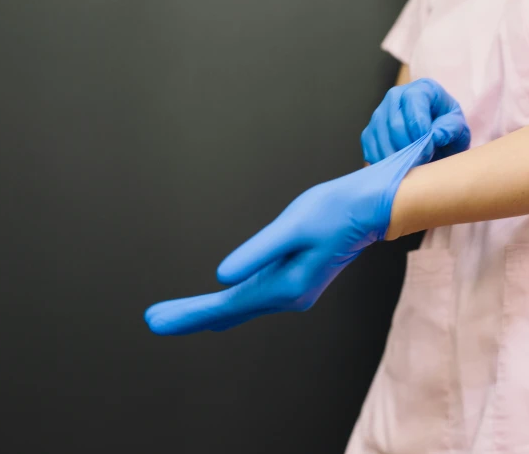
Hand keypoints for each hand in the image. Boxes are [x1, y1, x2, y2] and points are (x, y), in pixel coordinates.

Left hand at [144, 134, 431, 334]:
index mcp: (286, 285)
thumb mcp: (293, 226)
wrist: (372, 209)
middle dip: (192, 315)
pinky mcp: (297, 280)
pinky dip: (231, 302)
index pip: (227, 305)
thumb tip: (222, 276)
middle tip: (155, 320)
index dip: (190, 313)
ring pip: (242, 305)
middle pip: (231, 311)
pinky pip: (255, 296)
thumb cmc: (336, 209)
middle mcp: (290, 295)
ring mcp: (295, 290)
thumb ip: (257, 252)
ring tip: (175, 314)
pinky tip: (220, 306)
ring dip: (209, 310)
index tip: (157, 320)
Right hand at [361, 78, 469, 164]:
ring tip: (414, 166)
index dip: (419, 126)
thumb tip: (434, 136)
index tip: (429, 147)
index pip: (413, 101)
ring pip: (381, 139)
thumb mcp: (458, 127)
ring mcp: (379, 115)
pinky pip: (371, 150)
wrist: (436, 138)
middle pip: (394, 124)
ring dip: (398, 158)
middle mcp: (395, 97)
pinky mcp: (369, 134)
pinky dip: (385, 163)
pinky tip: (400, 167)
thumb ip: (450, 128)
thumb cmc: (448, 129)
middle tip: (424, 160)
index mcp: (421, 88)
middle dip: (409, 147)